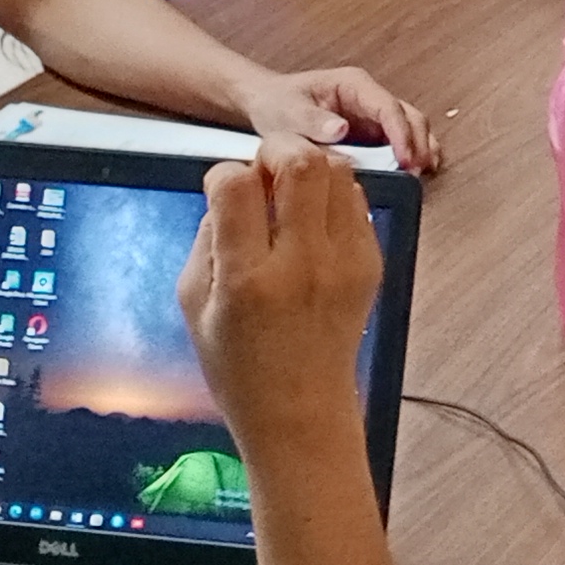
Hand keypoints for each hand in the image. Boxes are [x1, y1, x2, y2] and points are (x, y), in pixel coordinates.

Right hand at [177, 148, 385, 451]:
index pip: (236, 183)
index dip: (223, 174)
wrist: (301, 413)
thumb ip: (208, 238)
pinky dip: (333, 197)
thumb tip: (231, 188)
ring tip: (290, 194)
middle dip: (275, 151)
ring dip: (310, 168)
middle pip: (302, 163)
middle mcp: (301, 265)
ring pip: (339, 173)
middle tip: (263, 174)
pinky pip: (357, 202)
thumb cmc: (238, 365)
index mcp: (247, 278)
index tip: (223, 194)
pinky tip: (313, 222)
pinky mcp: (370, 266)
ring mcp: (344, 264)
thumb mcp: (194, 304)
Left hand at [237, 65, 441, 175]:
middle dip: (418, 142)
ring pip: (410, 128)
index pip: (388, 107)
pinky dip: (410, 156)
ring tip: (420, 175)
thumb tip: (342, 130)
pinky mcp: (371, 134)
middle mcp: (369, 98)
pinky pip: (399, 142)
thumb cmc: (277, 103)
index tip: (406, 159)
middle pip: (408, 116)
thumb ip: (312, 120)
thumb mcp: (288, 112)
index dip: (401, 133)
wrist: (266, 105)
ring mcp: (373, 116)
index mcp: (354, 86)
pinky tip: (412, 174)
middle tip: (416, 172)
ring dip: (420, 150)